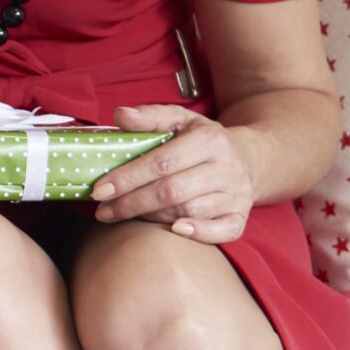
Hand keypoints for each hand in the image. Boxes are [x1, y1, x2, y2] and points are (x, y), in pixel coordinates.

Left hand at [91, 106, 254, 244]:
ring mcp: (236, 195)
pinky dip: (200, 234)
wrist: (249, 158)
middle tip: (103, 210)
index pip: (162, 162)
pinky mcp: (241, 216)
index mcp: (209, 140)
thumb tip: (120, 115)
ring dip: (152, 217)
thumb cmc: (202, 140)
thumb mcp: (180, 119)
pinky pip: (224, 231)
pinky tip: (175, 231)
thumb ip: (150, 116)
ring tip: (124, 215)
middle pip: (172, 191)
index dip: (128, 177)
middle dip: (131, 203)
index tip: (100, 189)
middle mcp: (226, 168)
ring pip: (189, 211)